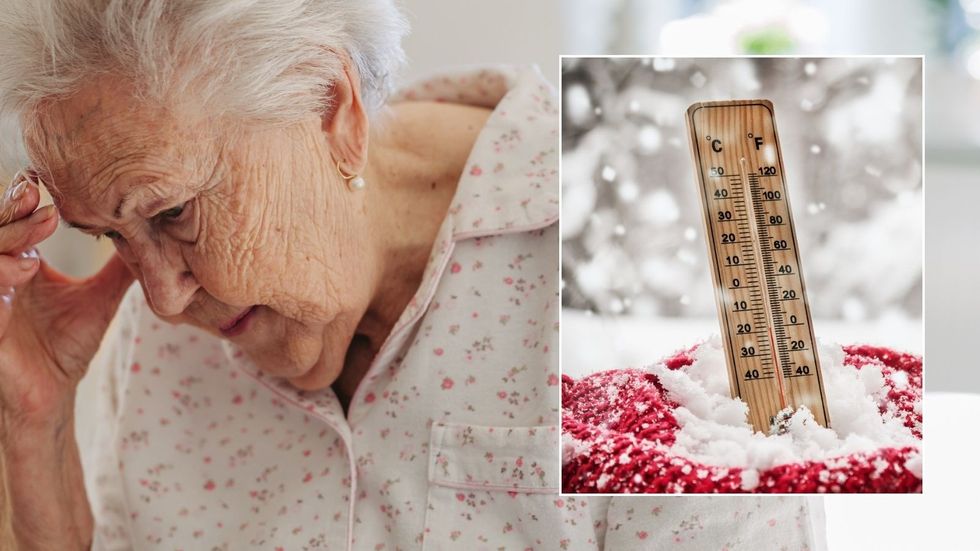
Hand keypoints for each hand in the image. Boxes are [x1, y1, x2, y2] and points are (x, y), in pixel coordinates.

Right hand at [0, 172, 133, 431]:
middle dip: (13, 209)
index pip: (13, 217)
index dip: (21, 195)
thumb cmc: (67, 345)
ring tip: (40, 232)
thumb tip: (162, 236)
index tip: (44, 180)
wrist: (53, 395)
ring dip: (6, 238)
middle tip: (40, 199)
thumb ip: (121, 267)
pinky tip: (25, 270)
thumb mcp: (101, 297)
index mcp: (20, 260)